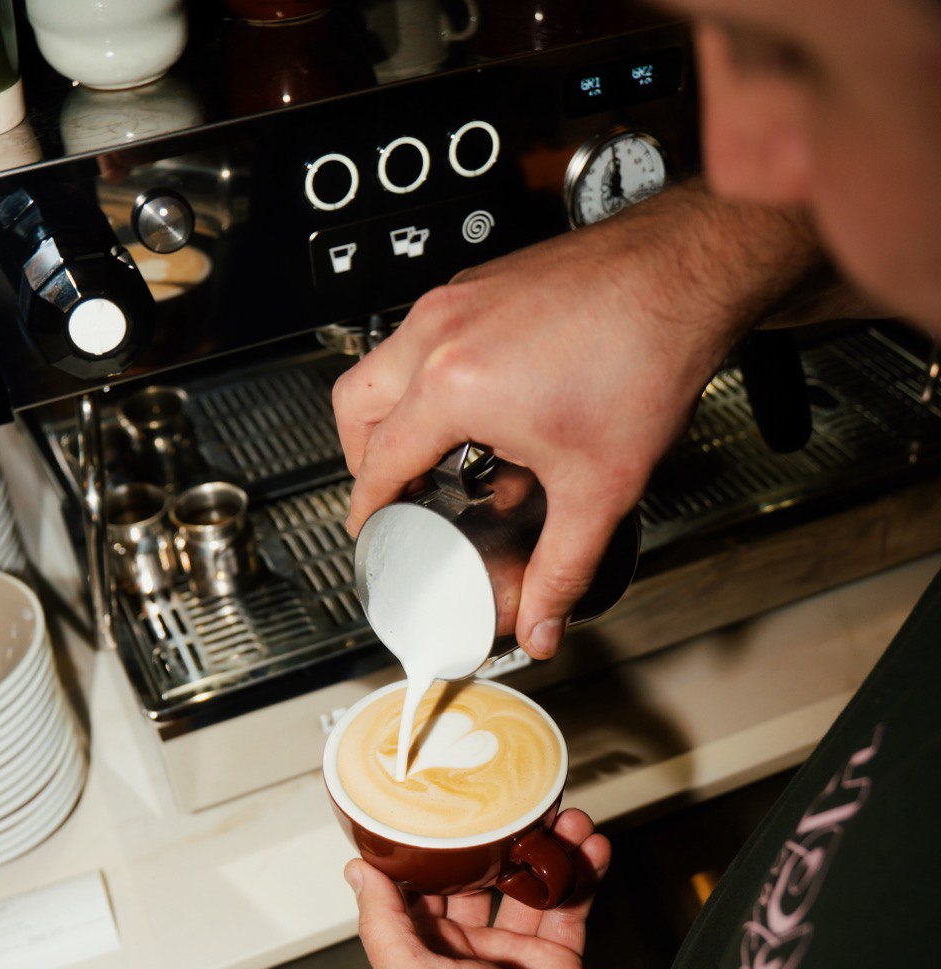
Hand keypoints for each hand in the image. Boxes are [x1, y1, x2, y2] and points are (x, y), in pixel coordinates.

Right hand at [333, 181, 823, 658]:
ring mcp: (459, 299)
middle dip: (361, 455)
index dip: (368, 508)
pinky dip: (430, 374)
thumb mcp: (598, 487)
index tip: (369, 529)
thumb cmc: (647, 353)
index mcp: (452, 386)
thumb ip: (561, 569)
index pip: (378, 462)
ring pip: (386, 360)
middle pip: (357, 403)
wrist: (686, 274)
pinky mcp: (484, 282)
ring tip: (434, 451)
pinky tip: (483, 405)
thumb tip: (542, 620)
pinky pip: (427, 333)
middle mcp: (442, 333)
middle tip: (389, 490)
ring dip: (395, 411)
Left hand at [344, 808, 630, 968]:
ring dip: (547, 851)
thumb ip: (385, 925)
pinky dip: (581, 877)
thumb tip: (357, 871)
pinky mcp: (558, 962)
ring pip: (528, 887)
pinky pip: (568, 908)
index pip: (418, 888)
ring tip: (567, 817)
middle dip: (498, 841)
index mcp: (423, 958)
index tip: (442, 806)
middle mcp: (466, 953)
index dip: (430, 848)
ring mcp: (514, 956)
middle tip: (516, 801)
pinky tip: (593, 849)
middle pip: (478, 880)